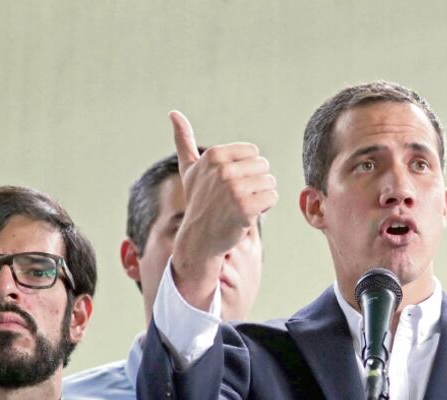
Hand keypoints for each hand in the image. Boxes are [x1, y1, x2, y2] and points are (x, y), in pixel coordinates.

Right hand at [169, 110, 276, 309]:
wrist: (200, 238)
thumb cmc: (199, 202)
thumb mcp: (189, 169)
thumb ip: (184, 141)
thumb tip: (174, 113)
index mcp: (214, 155)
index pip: (254, 153)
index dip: (247, 170)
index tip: (230, 184)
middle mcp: (223, 169)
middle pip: (264, 167)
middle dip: (256, 183)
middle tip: (237, 198)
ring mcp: (234, 188)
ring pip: (270, 182)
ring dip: (261, 196)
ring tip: (242, 206)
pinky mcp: (245, 207)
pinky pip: (272, 197)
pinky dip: (265, 207)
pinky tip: (248, 214)